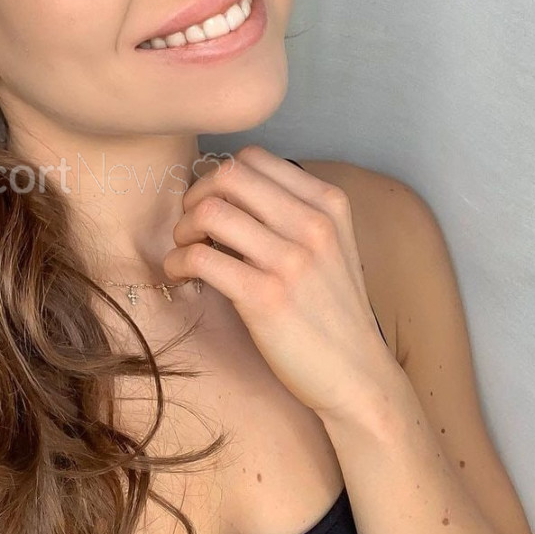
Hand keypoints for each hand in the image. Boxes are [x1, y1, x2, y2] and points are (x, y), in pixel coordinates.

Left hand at [162, 145, 401, 419]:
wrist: (356, 376)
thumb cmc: (331, 312)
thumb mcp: (329, 247)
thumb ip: (291, 213)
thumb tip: (225, 192)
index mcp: (328, 203)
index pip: (253, 158)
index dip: (219, 178)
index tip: (212, 206)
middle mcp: (313, 224)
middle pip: (228, 175)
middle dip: (195, 197)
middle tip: (192, 228)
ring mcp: (291, 260)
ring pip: (209, 212)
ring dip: (183, 230)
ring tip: (186, 252)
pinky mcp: (266, 297)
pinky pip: (200, 256)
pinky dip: (178, 262)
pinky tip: (183, 276)